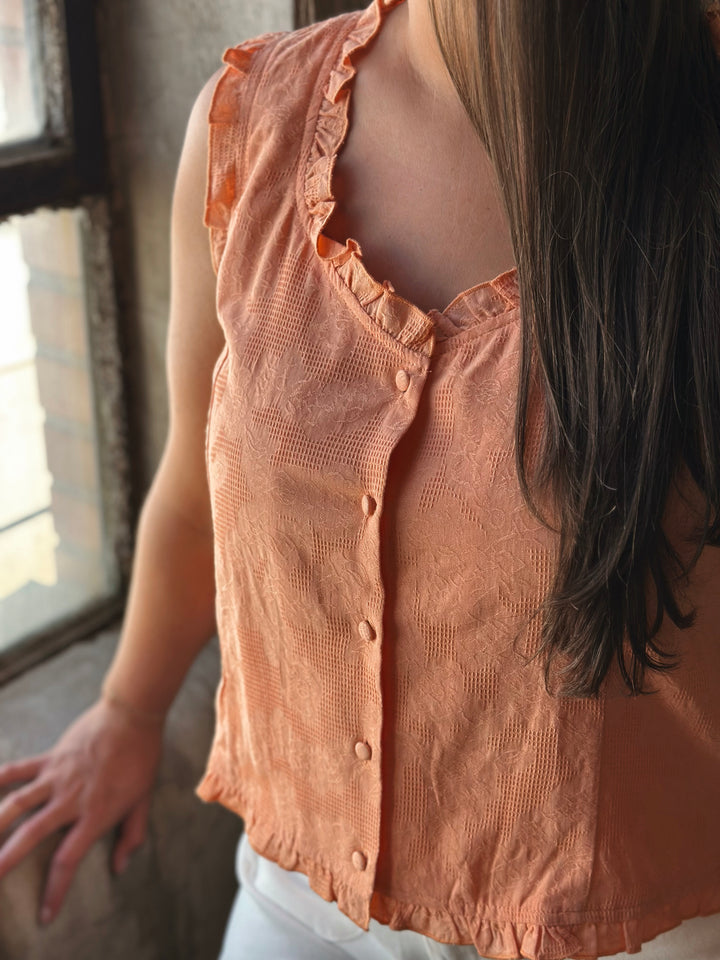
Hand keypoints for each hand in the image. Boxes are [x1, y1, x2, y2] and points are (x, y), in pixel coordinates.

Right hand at [0, 696, 164, 925]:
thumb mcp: (143, 800)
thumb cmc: (141, 758)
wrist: (132, 715)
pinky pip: (18, 770)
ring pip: (17, 803)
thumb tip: (120, 868)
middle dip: (6, 860)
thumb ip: (132, 835)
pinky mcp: (50, 757)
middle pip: (32, 834)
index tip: (45, 915)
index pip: (68, 859)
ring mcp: (57, 776)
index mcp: (96, 813)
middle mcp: (71, 799)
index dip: (55, 890)